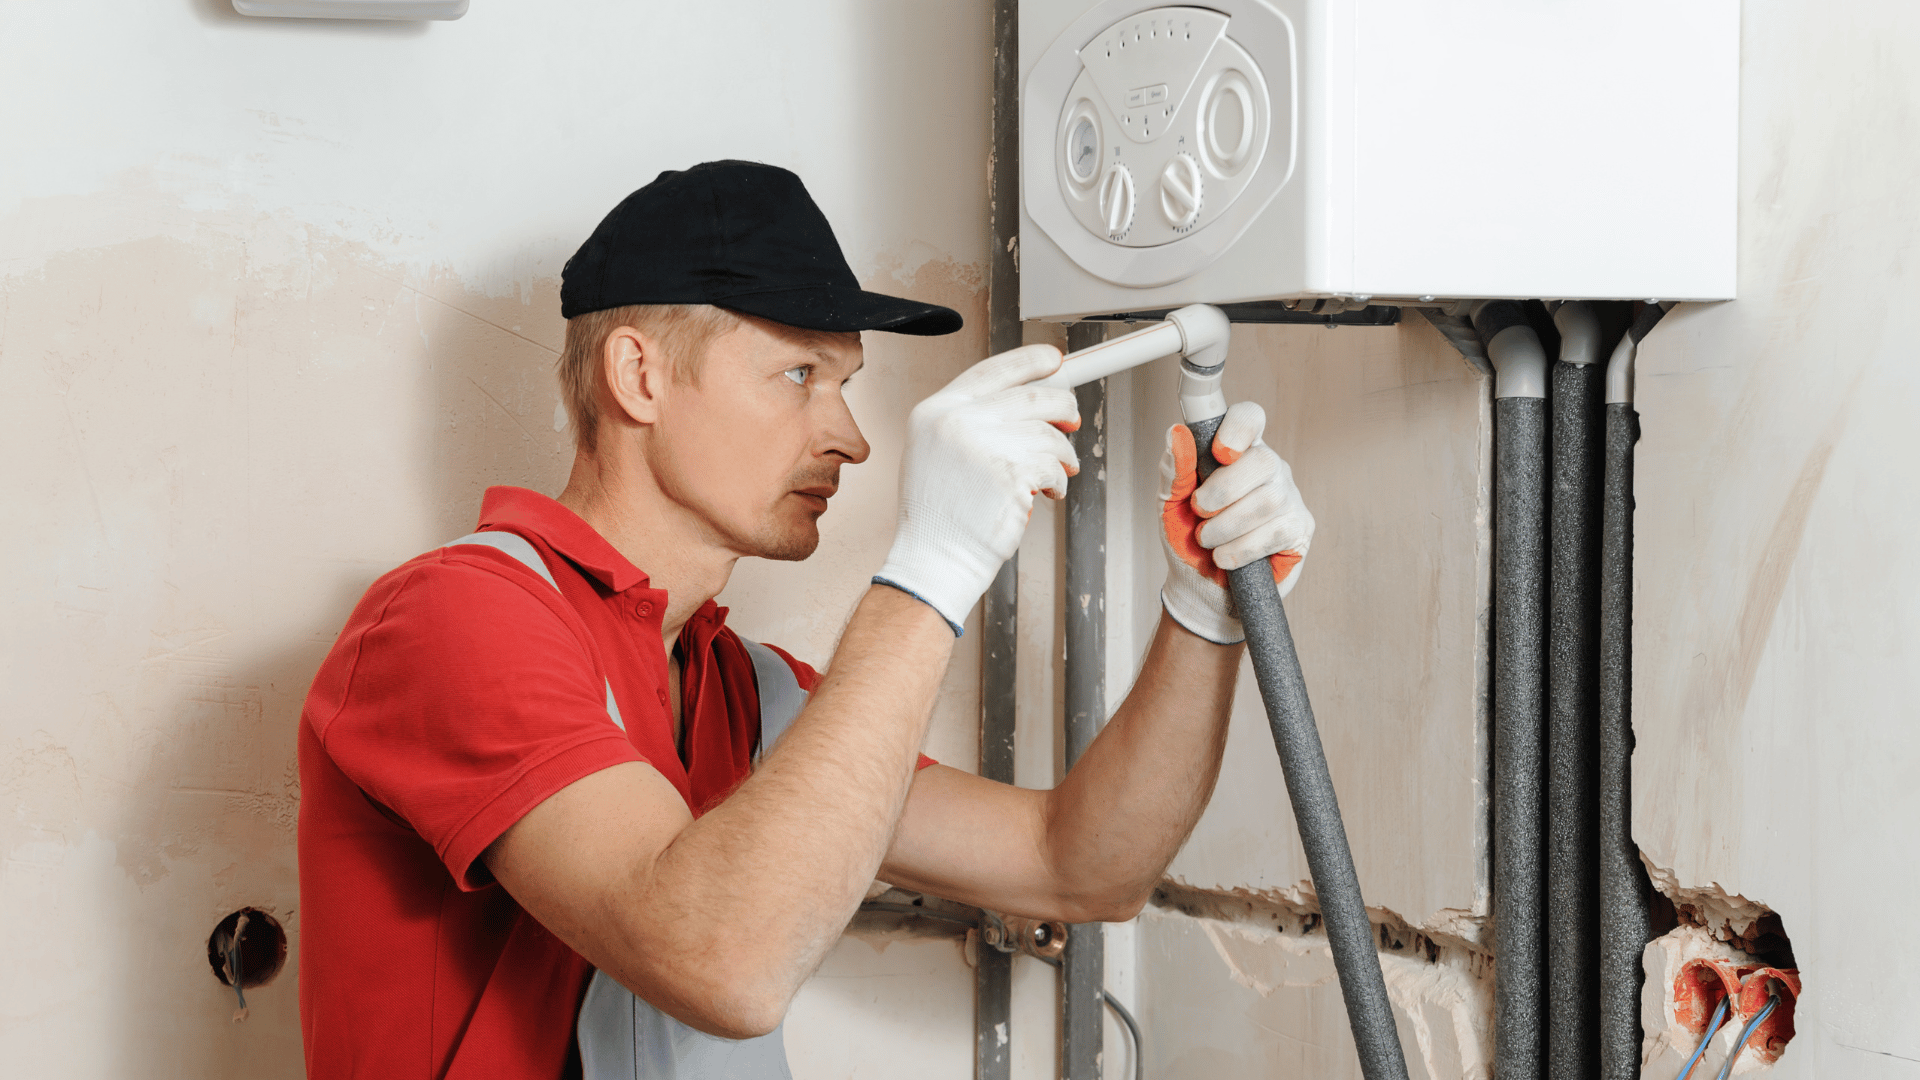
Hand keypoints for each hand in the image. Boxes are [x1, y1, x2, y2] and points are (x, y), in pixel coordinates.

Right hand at [875, 344, 1079, 632]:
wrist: (933, 559)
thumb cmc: (938, 519)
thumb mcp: (938, 453)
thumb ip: (975, 422)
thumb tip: (1030, 408)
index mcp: (935, 412)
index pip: (992, 370)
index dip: (1029, 362)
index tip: (1054, 361)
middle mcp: (956, 421)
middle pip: (1032, 396)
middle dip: (1062, 407)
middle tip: (1071, 420)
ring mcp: (982, 444)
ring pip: (1048, 434)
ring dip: (1061, 456)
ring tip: (1052, 475)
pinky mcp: (1009, 472)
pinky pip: (1052, 466)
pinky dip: (1058, 480)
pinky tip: (1046, 492)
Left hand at [1158, 402, 1312, 644]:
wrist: (1201, 589)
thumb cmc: (1187, 539)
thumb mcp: (1171, 505)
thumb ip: (1174, 471)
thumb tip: (1176, 434)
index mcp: (1237, 452)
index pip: (1250, 418)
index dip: (1239, 428)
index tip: (1219, 453)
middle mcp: (1268, 468)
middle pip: (1262, 460)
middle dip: (1223, 491)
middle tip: (1199, 513)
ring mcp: (1289, 497)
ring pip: (1269, 500)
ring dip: (1228, 525)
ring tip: (1208, 541)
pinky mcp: (1300, 529)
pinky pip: (1277, 531)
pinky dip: (1243, 548)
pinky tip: (1227, 558)